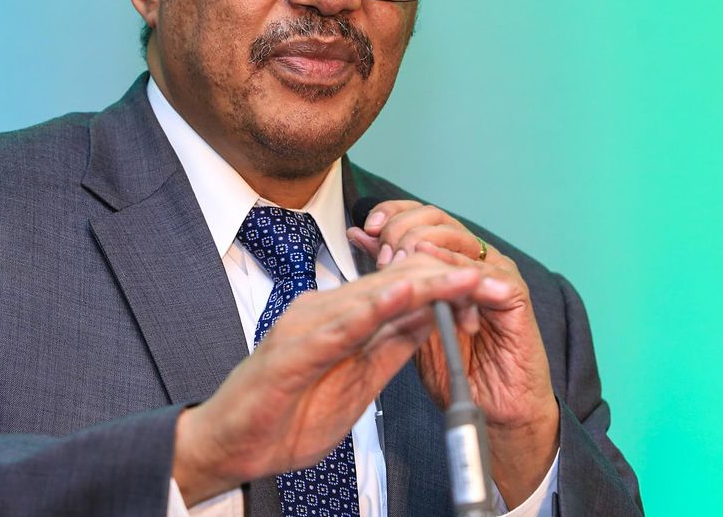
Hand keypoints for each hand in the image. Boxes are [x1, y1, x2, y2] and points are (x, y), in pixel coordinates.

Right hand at [172, 253, 484, 505]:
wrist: (231, 445)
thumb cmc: (285, 416)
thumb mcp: (357, 383)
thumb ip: (390, 347)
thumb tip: (432, 317)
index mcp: (339, 317)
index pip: (400, 290)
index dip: (444, 286)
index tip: (486, 289)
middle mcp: (322, 310)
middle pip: (391, 283)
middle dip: (444, 279)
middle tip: (490, 278)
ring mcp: (306, 326)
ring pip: (372, 296)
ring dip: (421, 285)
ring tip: (462, 277)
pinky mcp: (292, 351)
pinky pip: (339, 327)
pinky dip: (373, 310)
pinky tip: (402, 297)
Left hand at [347, 201, 559, 506]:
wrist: (492, 405)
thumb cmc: (456, 363)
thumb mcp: (410, 313)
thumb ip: (390, 273)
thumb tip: (361, 235)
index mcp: (450, 256)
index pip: (420, 214)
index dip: (392, 214)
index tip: (368, 228)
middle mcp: (474, 257)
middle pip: (436, 218)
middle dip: (403, 231)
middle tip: (384, 255)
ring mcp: (496, 272)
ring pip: (457, 240)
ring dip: (425, 251)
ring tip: (401, 266)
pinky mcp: (514, 294)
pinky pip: (484, 273)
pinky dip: (457, 275)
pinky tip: (435, 282)